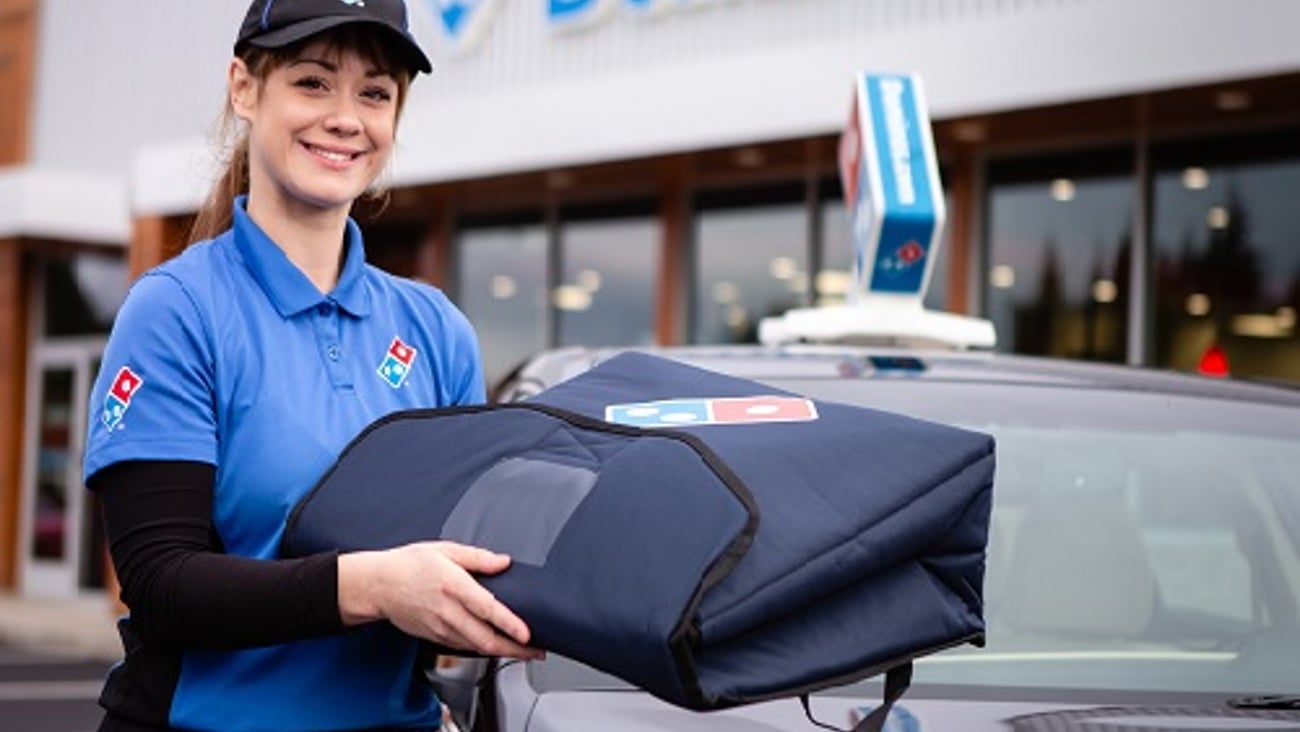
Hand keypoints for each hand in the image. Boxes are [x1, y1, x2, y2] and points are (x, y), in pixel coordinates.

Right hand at [338, 541, 542, 659]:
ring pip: (476, 647)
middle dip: (514, 649)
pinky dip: (483, 649)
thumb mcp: (444, 550)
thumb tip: (503, 562)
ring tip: (523, 650)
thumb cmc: (409, 565)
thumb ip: (477, 557)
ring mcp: (440, 628)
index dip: (509, 624)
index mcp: (452, 585)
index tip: (527, 634)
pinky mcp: (434, 638)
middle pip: (485, 638)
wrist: (378, 585)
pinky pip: (463, 647)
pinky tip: (495, 646)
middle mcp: (447, 611)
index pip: (487, 609)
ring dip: (501, 651)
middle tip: (536, 651)